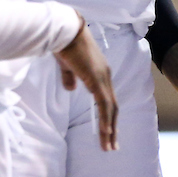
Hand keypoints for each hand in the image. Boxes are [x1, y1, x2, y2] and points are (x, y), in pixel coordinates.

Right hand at [56, 22, 117, 150]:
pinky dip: (105, 119)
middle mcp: (105, 76)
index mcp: (100, 73)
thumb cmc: (64, 44)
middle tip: (112, 146)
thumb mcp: (67, 65)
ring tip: (109, 146)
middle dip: (113, 128)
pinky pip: (103, 103)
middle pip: (113, 107)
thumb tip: (71, 89)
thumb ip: (70, 77)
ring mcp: (102, 77)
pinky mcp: (96, 78)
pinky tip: (106, 132)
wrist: (64, 30)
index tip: (108, 132)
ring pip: (110, 108)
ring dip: (110, 129)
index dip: (109, 117)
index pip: (107, 100)